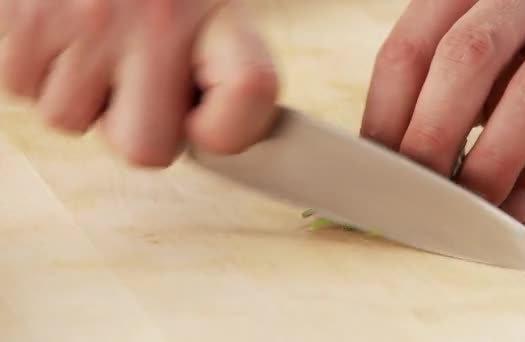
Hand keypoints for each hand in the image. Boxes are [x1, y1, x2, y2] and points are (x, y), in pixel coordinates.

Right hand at [0, 0, 278, 165]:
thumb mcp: (205, 3)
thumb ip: (223, 64)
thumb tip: (207, 130)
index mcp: (218, 12)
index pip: (251, 90)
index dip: (226, 129)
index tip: (204, 123)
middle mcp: (158, 17)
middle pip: (146, 151)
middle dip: (133, 129)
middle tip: (133, 83)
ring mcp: (90, 20)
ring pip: (68, 121)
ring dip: (78, 93)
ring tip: (93, 40)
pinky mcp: (28, 16)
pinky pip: (22, 89)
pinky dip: (36, 69)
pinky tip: (61, 30)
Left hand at [361, 0, 524, 221]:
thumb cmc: (508, 31)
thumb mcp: (463, 34)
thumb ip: (430, 79)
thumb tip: (389, 155)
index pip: (409, 50)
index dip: (386, 116)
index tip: (379, 170)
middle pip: (465, 60)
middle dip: (434, 136)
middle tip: (420, 193)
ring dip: (495, 160)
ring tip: (470, 208)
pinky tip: (519, 204)